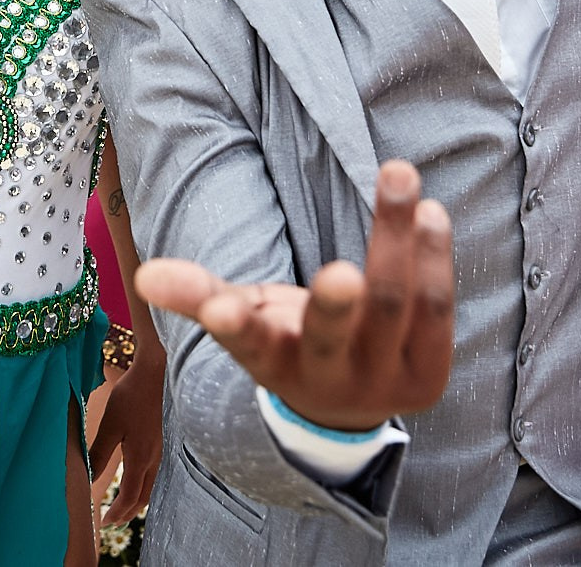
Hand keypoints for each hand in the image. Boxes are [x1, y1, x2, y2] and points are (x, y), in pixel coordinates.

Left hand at [89, 343, 162, 524]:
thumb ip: (100, 452)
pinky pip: (153, 475)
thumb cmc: (131, 396)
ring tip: (121, 508)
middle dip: (128, 513)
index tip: (103, 523)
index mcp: (140, 458)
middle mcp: (154, 459)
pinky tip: (134, 481)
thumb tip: (88, 477)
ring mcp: (160, 451)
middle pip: (143, 497)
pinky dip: (142, 487)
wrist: (156, 373)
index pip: (130, 497)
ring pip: (150, 487)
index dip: (117, 513)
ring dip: (135, 502)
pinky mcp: (160, 442)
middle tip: (111, 522)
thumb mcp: (111, 425)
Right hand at [136, 160, 452, 431]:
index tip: (220, 309)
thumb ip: (199, 294)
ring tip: (399, 175)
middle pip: (332, 335)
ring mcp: (384, 380)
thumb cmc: (288, 342)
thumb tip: (144, 275)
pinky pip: (435, 311)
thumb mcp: (244, 320)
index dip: (234, 325)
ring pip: (393, 308)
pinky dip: (434, 258)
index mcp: (273, 364)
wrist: (348, 405)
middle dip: (335, 304)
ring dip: (397, 240)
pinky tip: (431, 214)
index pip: (249, 345)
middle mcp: (328, 379)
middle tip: (340, 269)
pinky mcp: (430, 374)